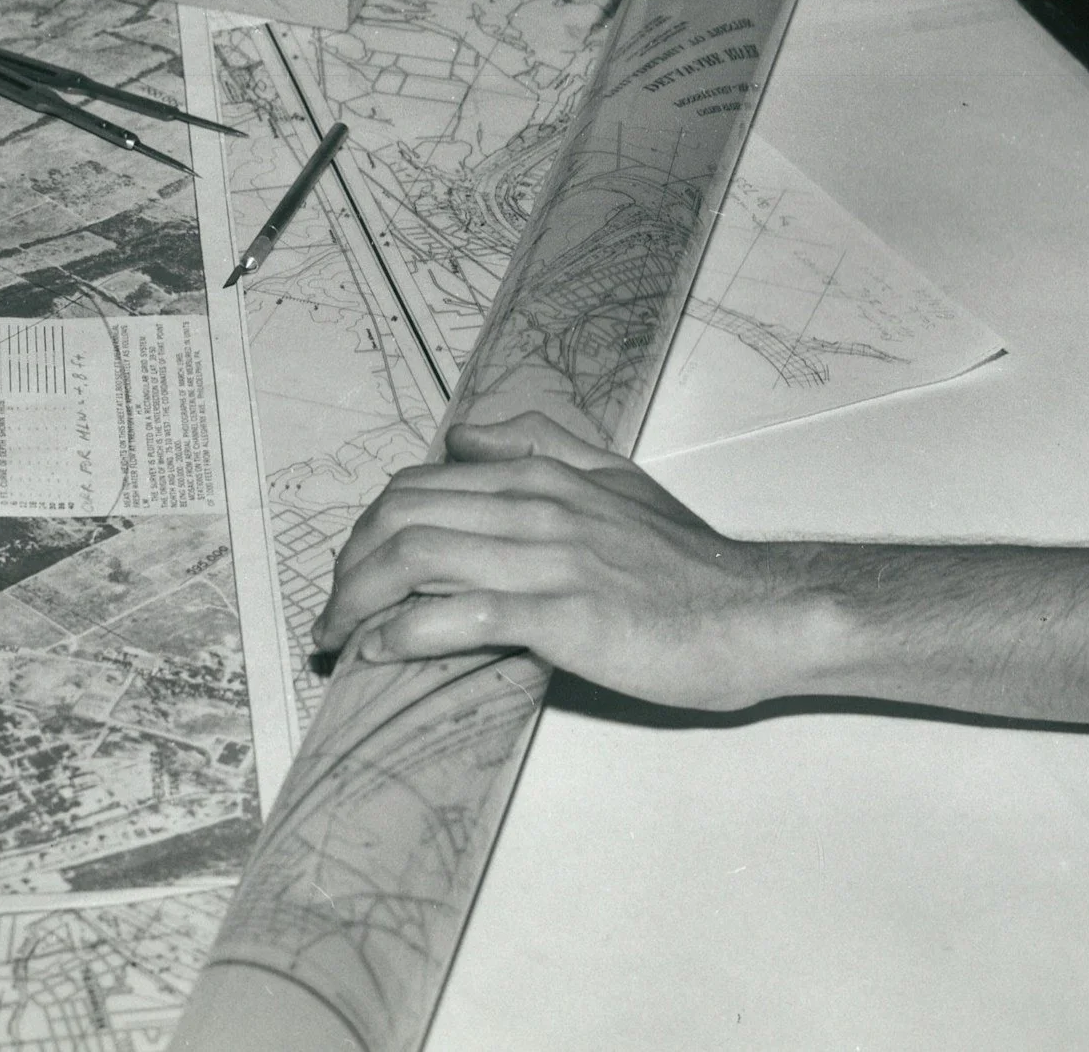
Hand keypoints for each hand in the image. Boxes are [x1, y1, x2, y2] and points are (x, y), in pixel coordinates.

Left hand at [311, 412, 802, 710]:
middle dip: (347, 565)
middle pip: (401, 516)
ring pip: (417, 558)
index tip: (352, 572)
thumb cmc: (691, 564)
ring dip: (357, 601)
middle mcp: (536, 506)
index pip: (420, 484)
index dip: (369, 528)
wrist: (757, 613)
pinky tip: (379, 653)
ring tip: (338, 639)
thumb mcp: (618, 479)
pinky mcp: (564, 616)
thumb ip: (543, 446)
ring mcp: (548, 559)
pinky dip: (404, 631)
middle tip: (332, 612)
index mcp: (543, 475)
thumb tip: (466, 435)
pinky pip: (460, 615)